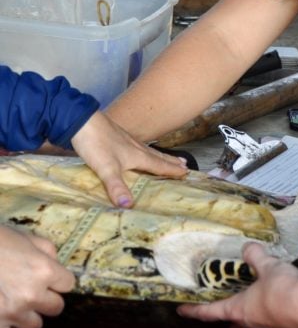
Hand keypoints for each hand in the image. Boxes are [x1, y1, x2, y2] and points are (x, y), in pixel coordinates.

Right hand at [0, 224, 74, 327]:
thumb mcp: (22, 235)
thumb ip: (45, 249)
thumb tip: (55, 262)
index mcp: (42, 270)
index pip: (68, 283)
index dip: (56, 279)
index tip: (45, 276)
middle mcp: (32, 295)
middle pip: (56, 307)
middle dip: (44, 298)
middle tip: (27, 290)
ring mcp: (12, 315)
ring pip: (35, 326)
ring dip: (26, 316)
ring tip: (11, 304)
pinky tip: (3, 325)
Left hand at [71, 111, 187, 207]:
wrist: (81, 121)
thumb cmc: (97, 144)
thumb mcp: (107, 169)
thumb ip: (117, 187)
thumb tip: (129, 206)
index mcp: (137, 155)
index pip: (159, 165)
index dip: (172, 170)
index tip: (186, 172)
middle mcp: (135, 148)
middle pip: (157, 156)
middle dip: (170, 162)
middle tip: (184, 165)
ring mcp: (126, 141)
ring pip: (148, 151)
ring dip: (160, 156)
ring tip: (169, 158)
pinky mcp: (117, 138)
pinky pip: (137, 148)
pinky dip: (145, 152)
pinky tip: (138, 152)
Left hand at [178, 242, 297, 327]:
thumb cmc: (283, 288)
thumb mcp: (268, 266)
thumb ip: (255, 256)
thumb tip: (247, 247)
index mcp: (240, 309)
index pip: (210, 311)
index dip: (194, 309)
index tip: (181, 309)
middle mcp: (251, 324)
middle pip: (234, 319)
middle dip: (230, 311)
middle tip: (228, 301)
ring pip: (255, 323)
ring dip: (255, 314)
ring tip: (259, 301)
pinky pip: (275, 324)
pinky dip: (275, 315)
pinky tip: (283, 306)